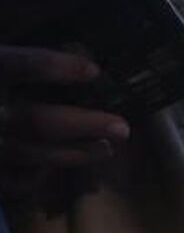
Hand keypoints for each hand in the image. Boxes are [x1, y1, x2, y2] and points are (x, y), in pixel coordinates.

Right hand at [0, 46, 127, 196]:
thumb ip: (13, 58)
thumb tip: (74, 50)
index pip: (23, 65)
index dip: (57, 67)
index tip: (94, 70)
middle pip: (35, 120)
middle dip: (82, 125)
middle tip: (122, 128)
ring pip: (26, 154)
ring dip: (69, 154)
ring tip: (105, 150)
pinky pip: (3, 181)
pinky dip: (29, 180)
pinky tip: (51, 175)